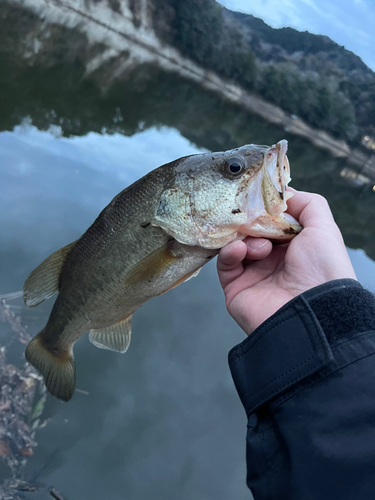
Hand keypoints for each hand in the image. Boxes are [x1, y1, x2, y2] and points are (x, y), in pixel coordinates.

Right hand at [217, 190, 356, 334]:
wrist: (310, 311)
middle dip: (251, 221)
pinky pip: (225, 264)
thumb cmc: (322, 268)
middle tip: (252, 217)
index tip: (259, 199)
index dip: (266, 210)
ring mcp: (253, 274)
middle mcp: (273, 261)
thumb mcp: (323, 228)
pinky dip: (230, 252)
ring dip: (245, 238)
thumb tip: (284, 193)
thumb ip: (308, 203)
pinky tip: (240, 250)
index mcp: (294, 248)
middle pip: (251, 231)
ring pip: (236, 244)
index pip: (272, 222)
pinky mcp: (235, 288)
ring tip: (259, 246)